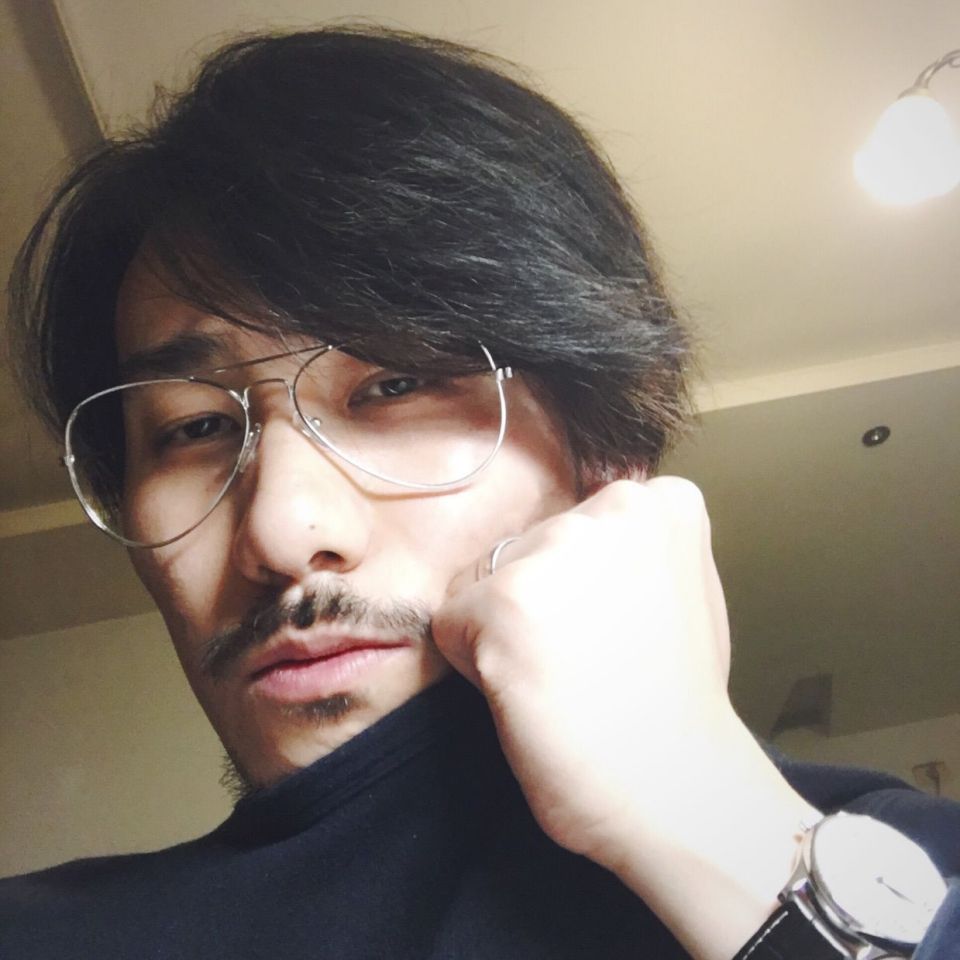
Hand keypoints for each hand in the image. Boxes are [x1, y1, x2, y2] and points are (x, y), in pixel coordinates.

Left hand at [433, 477, 818, 959]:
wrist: (679, 788)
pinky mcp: (504, 603)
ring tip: (560, 681)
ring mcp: (557, 551)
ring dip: (503, 633)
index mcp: (659, 502)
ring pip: (484, 582)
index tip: (617, 635)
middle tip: (585, 665)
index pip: (569, 529)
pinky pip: (451, 624)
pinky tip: (529, 695)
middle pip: (522, 550)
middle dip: (536, 604)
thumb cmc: (678, 707)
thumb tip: (569, 545)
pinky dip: (473, 665)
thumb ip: (630, 552)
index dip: (576, 589)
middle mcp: (609, 509)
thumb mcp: (680, 592)